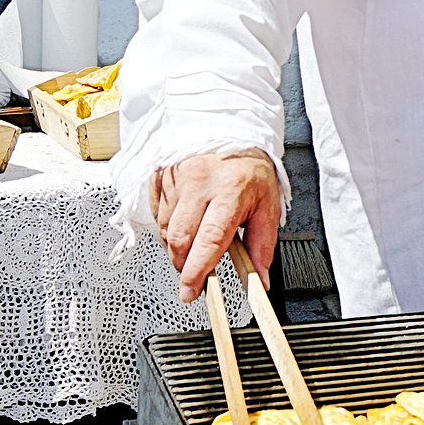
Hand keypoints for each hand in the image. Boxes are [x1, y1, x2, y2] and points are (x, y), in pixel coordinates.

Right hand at [149, 150, 281, 303]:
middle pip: (180, 238)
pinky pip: (156, 213)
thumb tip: (260, 281)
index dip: (197, 270)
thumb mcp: (267, 206)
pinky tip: (183, 222)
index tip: (190, 291)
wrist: (233, 133)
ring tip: (193, 242)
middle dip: (183, 265)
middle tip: (193, 274)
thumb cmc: (250, 171)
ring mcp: (178, 177)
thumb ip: (262, 246)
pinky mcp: (162, 175)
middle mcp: (201, 182)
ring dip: (175, 247)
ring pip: (165, 228)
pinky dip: (166, 227)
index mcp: (231, 190)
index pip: (210, 239)